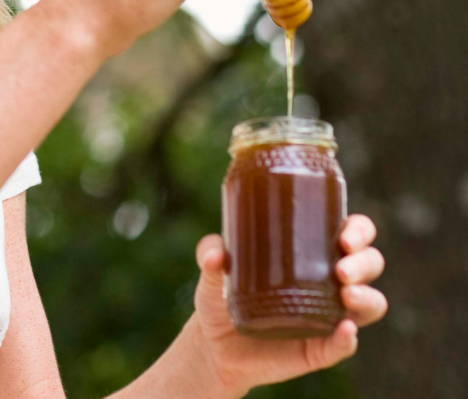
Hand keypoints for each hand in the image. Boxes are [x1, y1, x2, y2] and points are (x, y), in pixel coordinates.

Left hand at [189, 216, 387, 397]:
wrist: (215, 344)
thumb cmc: (221, 295)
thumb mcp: (211, 271)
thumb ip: (209, 254)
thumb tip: (216, 253)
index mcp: (311, 252)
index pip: (352, 233)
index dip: (359, 230)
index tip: (344, 235)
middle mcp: (329, 281)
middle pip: (369, 265)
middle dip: (364, 262)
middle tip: (341, 267)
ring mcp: (329, 316)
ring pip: (371, 304)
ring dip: (367, 297)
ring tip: (346, 294)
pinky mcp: (321, 349)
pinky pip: (344, 345)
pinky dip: (348, 338)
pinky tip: (345, 329)